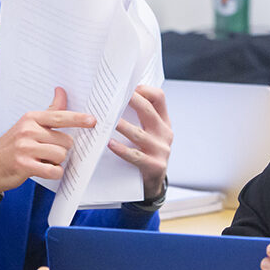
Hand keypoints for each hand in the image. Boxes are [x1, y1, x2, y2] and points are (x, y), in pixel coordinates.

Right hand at [0, 87, 95, 193]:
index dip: (78, 119)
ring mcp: (25, 148)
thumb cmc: (12, 146)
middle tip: (47, 152)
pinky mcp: (25, 165)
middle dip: (62, 149)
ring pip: (61, 155)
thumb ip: (49, 111)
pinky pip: (53, 170)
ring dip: (57, 162)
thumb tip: (61, 91)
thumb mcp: (28, 125)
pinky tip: (44, 170)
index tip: (92, 121)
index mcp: (30, 119)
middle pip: (65, 141)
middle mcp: (28, 131)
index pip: (59, 116)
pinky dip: (53, 172)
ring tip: (43, 160)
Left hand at [107, 84, 171, 198]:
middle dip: (130, 101)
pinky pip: (135, 156)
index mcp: (163, 121)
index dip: (144, 89)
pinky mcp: (155, 165)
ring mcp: (161, 150)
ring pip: (138, 134)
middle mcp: (165, 133)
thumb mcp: (148, 133)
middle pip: (148, 111)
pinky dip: (121, 149)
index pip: (159, 98)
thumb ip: (138, 117)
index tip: (126, 87)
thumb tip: (113, 98)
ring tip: (105, 120)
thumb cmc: (144, 151)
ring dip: (120, 126)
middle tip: (112, 96)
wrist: (152, 183)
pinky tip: (109, 143)